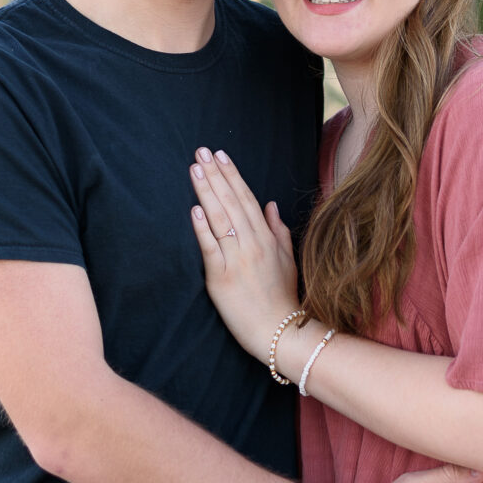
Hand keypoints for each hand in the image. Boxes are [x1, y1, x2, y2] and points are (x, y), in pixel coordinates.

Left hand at [190, 148, 300, 360]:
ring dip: (206, 192)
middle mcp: (253, 244)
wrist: (279, 331)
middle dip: (215, 175)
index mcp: (267, 238)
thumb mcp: (287, 259)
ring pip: (220, 219)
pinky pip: (211, 248)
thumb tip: (269, 204)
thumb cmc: (282, 296)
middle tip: (201, 152)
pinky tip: (194, 209)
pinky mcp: (222, 278)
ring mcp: (238, 260)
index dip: (233, 176)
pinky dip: (203, 228)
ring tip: (195, 169)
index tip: (220, 156)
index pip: (247, 199)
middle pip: (231, 202)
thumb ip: (278, 230)